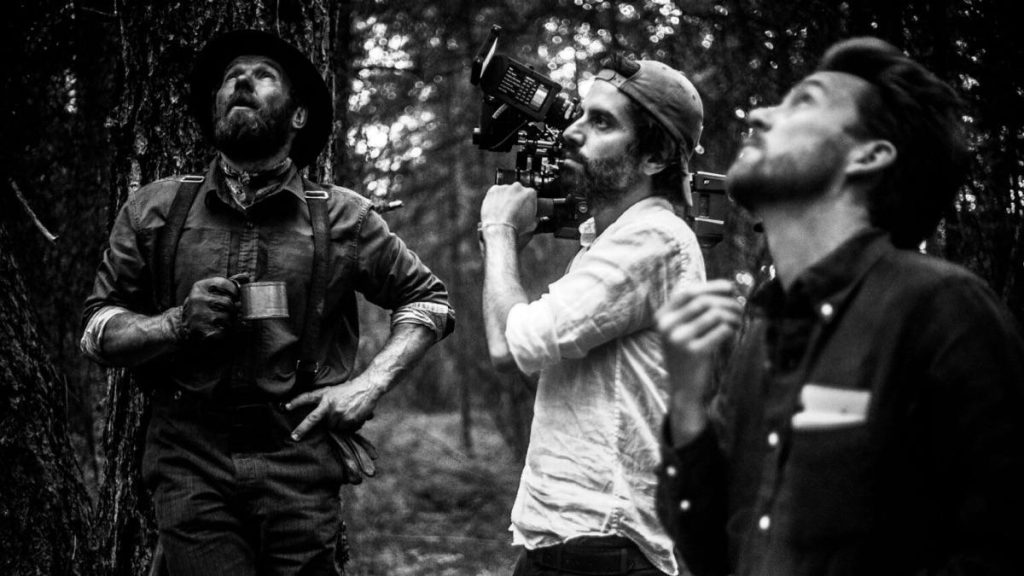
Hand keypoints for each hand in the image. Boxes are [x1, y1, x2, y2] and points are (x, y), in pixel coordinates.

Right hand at [180, 277, 240, 341]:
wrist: (183, 324)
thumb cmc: (203, 305)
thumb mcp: (211, 291)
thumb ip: (228, 283)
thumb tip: (246, 276)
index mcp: (200, 287)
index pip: (224, 283)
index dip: (234, 291)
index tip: (235, 296)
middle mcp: (197, 299)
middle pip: (228, 302)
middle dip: (232, 309)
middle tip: (230, 312)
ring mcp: (198, 315)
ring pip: (226, 317)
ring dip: (229, 321)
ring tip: (223, 321)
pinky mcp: (200, 330)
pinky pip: (222, 331)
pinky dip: (224, 331)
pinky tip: (218, 329)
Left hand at [286, 375, 381, 440]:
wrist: (369, 387)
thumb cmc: (352, 389)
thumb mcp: (335, 391)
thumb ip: (326, 403)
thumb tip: (321, 421)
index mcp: (325, 395)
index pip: (307, 398)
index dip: (296, 402)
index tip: (285, 407)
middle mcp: (330, 404)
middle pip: (314, 420)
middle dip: (302, 429)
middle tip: (294, 437)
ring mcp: (339, 413)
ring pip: (333, 427)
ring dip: (338, 424)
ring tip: (347, 413)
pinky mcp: (349, 420)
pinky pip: (346, 429)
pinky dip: (349, 426)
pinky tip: (354, 416)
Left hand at [480, 182, 538, 239]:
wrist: (500, 231)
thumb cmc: (517, 229)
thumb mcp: (533, 225)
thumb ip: (535, 218)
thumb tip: (534, 218)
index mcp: (530, 193)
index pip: (530, 195)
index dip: (527, 203)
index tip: (524, 209)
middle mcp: (518, 187)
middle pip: (518, 191)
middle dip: (516, 199)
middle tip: (513, 211)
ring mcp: (504, 188)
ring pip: (506, 191)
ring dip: (505, 198)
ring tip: (503, 211)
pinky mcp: (493, 190)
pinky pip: (495, 192)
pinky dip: (495, 198)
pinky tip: (495, 208)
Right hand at [656, 279, 744, 443]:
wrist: (683, 388)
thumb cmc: (687, 354)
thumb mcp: (680, 330)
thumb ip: (693, 308)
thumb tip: (724, 286)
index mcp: (662, 317)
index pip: (687, 292)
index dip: (711, 286)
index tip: (730, 287)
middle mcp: (667, 327)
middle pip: (703, 302)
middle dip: (726, 302)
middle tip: (739, 307)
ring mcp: (679, 340)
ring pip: (714, 314)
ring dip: (732, 315)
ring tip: (738, 319)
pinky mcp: (694, 352)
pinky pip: (721, 330)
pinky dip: (731, 328)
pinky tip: (734, 331)